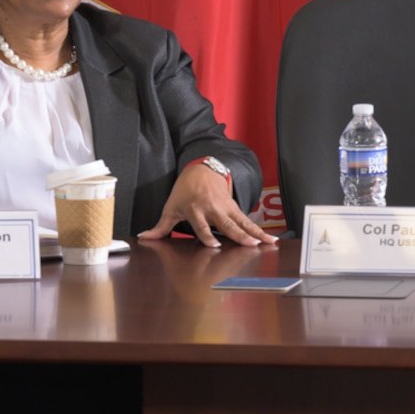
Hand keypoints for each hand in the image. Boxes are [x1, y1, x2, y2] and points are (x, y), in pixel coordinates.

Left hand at [139, 161, 277, 247]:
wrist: (201, 169)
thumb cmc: (184, 190)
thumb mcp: (171, 206)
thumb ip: (161, 226)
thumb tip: (144, 237)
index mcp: (195, 209)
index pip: (201, 225)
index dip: (207, 235)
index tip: (214, 244)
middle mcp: (212, 208)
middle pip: (226, 224)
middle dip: (238, 235)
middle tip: (249, 245)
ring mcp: (226, 207)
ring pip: (241, 222)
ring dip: (254, 233)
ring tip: (266, 243)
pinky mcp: (235, 207)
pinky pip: (247, 220)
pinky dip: (259, 230)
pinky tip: (270, 239)